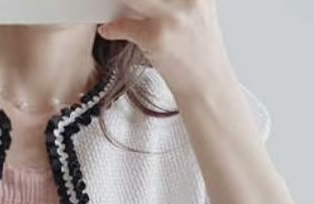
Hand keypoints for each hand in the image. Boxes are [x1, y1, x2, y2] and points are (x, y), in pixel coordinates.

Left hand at [97, 0, 234, 103]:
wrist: (204, 84)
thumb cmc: (196, 50)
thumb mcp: (194, 12)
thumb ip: (172, 0)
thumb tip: (133, 0)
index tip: (136, 1)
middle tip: (125, 3)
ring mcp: (172, 17)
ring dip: (120, 2)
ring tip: (114, 6)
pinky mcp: (156, 37)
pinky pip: (123, 25)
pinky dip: (113, 28)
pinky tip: (109, 29)